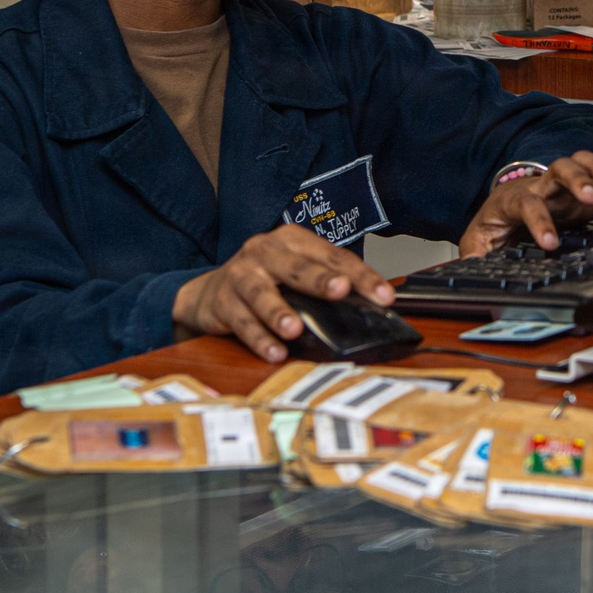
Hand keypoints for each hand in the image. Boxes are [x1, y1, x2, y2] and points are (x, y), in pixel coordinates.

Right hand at [172, 226, 395, 362]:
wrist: (208, 292)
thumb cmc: (264, 279)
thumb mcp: (294, 271)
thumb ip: (326, 282)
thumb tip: (371, 307)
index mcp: (291, 240)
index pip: (332, 255)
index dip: (360, 275)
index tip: (384, 296)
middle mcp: (264, 251)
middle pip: (295, 266)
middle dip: (319, 279)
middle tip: (339, 290)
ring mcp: (240, 274)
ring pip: (261, 292)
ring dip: (278, 311)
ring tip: (294, 329)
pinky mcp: (222, 302)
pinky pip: (241, 322)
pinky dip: (258, 338)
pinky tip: (274, 352)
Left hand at [458, 144, 592, 256]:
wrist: (502, 205)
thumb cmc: (495, 223)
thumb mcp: (478, 241)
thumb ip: (475, 254)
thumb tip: (470, 267)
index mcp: (515, 200)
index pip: (528, 205)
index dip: (539, 222)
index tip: (550, 243)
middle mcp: (540, 186)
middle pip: (557, 172)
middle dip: (576, 181)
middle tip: (592, 196)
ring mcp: (559, 183)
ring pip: (578, 163)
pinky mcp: (575, 184)